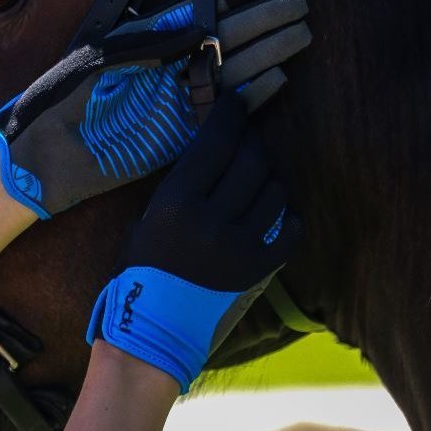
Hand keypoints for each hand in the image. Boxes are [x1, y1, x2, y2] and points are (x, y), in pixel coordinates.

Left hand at [0, 0, 310, 218]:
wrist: (42, 158)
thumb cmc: (57, 104)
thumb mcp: (95, 63)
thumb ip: (143, 45)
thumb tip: (194, 28)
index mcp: (146, 40)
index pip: (198, 9)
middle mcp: (168, 65)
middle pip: (226, 36)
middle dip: (264, 19)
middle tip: (301, 7)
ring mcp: (177, 97)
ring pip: (232, 68)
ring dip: (268, 51)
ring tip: (302, 34)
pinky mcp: (180, 130)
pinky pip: (223, 109)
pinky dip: (253, 95)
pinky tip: (280, 80)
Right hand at [85, 93, 301, 392]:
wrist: (152, 328)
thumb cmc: (140, 269)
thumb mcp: (147, 217)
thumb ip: (180, 185)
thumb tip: (209, 149)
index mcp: (177, 200)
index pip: (216, 142)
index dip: (230, 115)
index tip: (236, 103)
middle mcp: (211, 218)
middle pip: (251, 160)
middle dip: (254, 141)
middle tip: (249, 139)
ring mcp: (239, 245)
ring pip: (274, 191)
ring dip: (270, 177)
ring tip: (259, 177)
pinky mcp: (257, 269)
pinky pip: (289, 232)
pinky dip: (288, 217)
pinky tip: (279, 213)